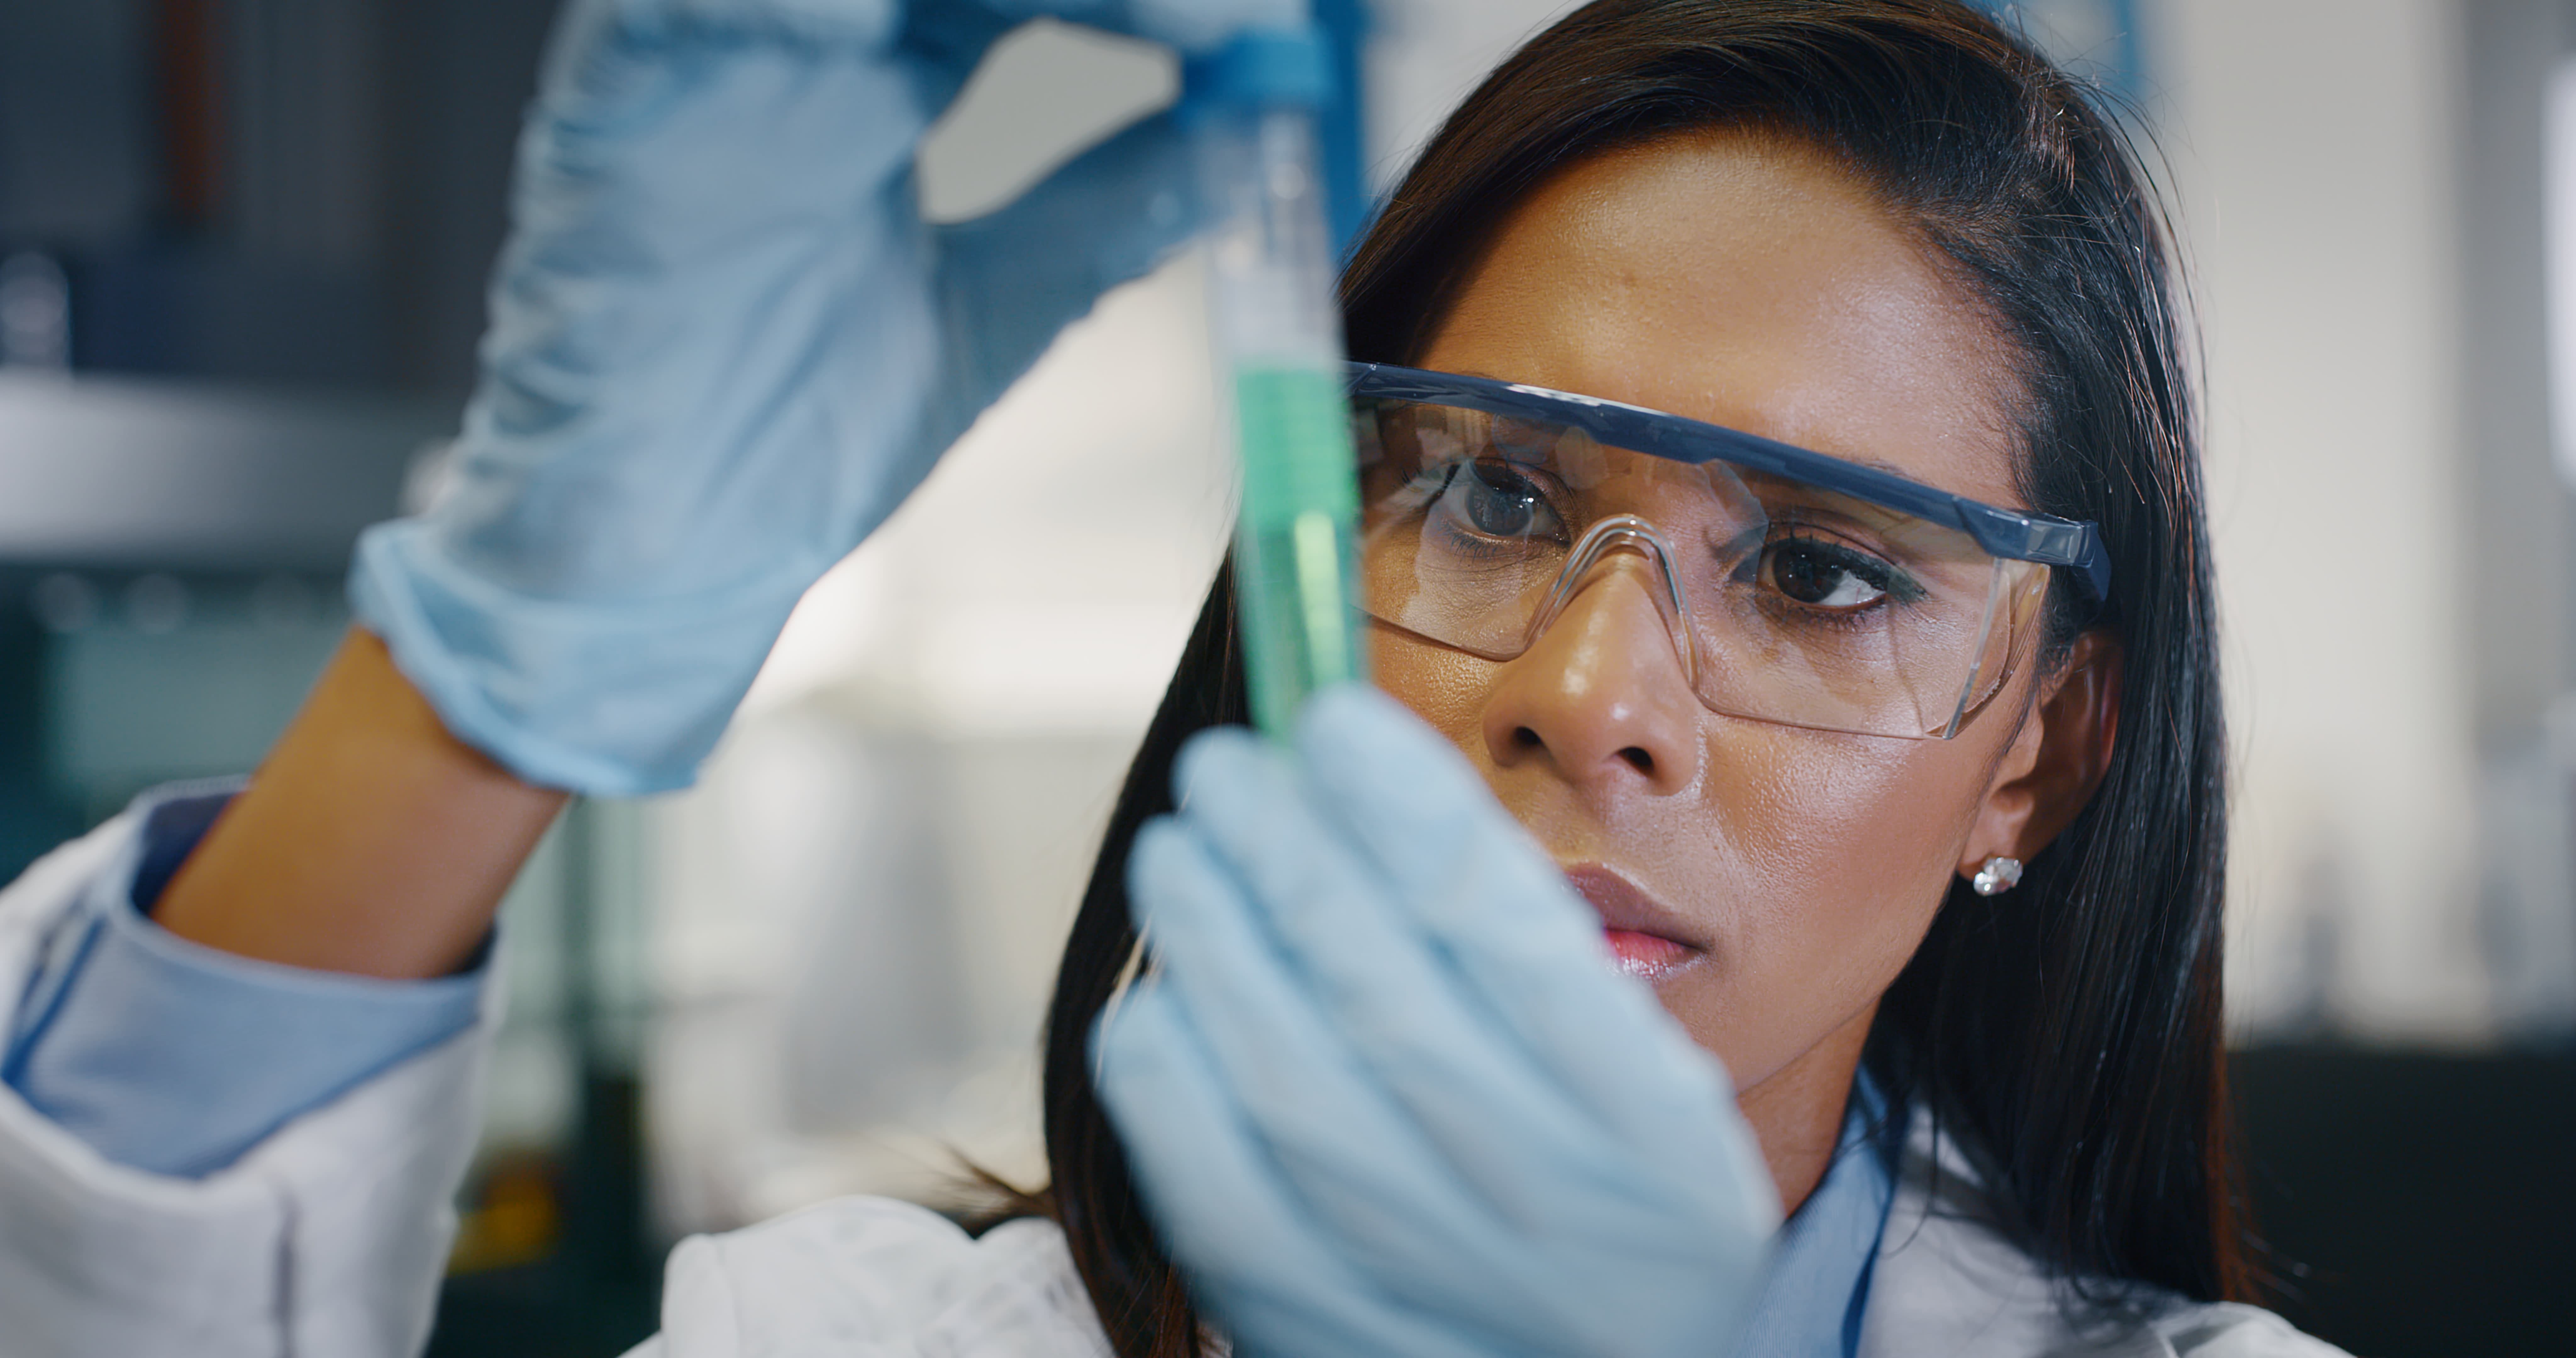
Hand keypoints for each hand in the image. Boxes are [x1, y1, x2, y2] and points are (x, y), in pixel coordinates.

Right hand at [350, 0, 1301, 794]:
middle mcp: (792, 33)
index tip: (1272, 37)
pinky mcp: (638, 86)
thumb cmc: (786, 434)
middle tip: (1249, 25)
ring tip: (1197, 30)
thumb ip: (1102, 208)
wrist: (649, 554)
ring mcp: (717, 49)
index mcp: (870, 63)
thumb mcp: (996, 303)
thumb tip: (1237, 144)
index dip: (1157, 4)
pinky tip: (980, 22)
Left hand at [1094, 688, 1777, 1357]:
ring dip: (1217, 945)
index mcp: (1660, 1143)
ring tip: (1178, 852)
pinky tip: (1167, 998)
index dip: (1409, 811)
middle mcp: (1555, 1220)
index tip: (1330, 719)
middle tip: (1226, 768)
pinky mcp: (1311, 1333)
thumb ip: (1531, 967)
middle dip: (1292, 860)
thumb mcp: (1645, 1097)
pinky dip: (1172, 1075)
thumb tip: (1364, 791)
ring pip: (1286, 1085)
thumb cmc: (1598, 1215)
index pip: (1513, 937)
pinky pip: (1211, 1186)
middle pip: (1388, 1000)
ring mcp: (1430, 1290)